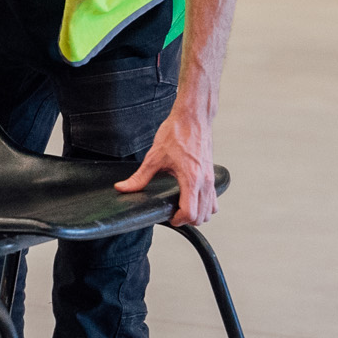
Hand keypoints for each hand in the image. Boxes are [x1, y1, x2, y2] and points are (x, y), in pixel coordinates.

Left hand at [114, 106, 216, 226]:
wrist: (193, 117)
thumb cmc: (177, 132)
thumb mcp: (154, 157)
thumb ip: (139, 177)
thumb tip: (123, 188)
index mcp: (191, 179)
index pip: (190, 213)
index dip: (178, 220)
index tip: (169, 217)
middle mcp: (204, 181)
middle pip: (202, 216)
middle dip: (187, 219)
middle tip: (173, 213)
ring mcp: (210, 178)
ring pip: (211, 209)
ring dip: (198, 214)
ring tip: (183, 208)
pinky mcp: (212, 173)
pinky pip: (214, 197)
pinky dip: (206, 204)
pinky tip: (193, 198)